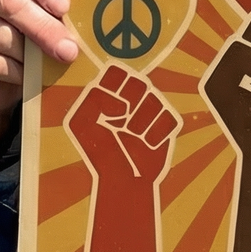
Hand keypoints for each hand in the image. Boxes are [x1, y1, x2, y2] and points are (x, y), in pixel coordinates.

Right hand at [0, 0, 76, 126]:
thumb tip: (88, 11)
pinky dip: (13, 71)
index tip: (63, 6)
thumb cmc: (22, 25)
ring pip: (0, 35)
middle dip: (44, 27)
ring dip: (30, 54)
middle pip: (10, 1)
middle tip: (69, 49)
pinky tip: (26, 74)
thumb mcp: (36, 2)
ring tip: (52, 62)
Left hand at [68, 64, 178, 187]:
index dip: (114, 87)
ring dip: (139, 124)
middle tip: (120, 124)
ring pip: (153, 101)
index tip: (107, 111)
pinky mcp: (167, 122)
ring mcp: (152, 107)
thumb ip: (94, 101)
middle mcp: (133, 95)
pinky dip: (154, 135)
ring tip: (132, 137)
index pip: (116, 72)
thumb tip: (123, 104)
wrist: (122, 179)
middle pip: (139, 83)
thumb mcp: (83, 124)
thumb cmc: (100, 151)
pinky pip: (166, 118)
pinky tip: (146, 145)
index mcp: (111, 92)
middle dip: (129, 105)